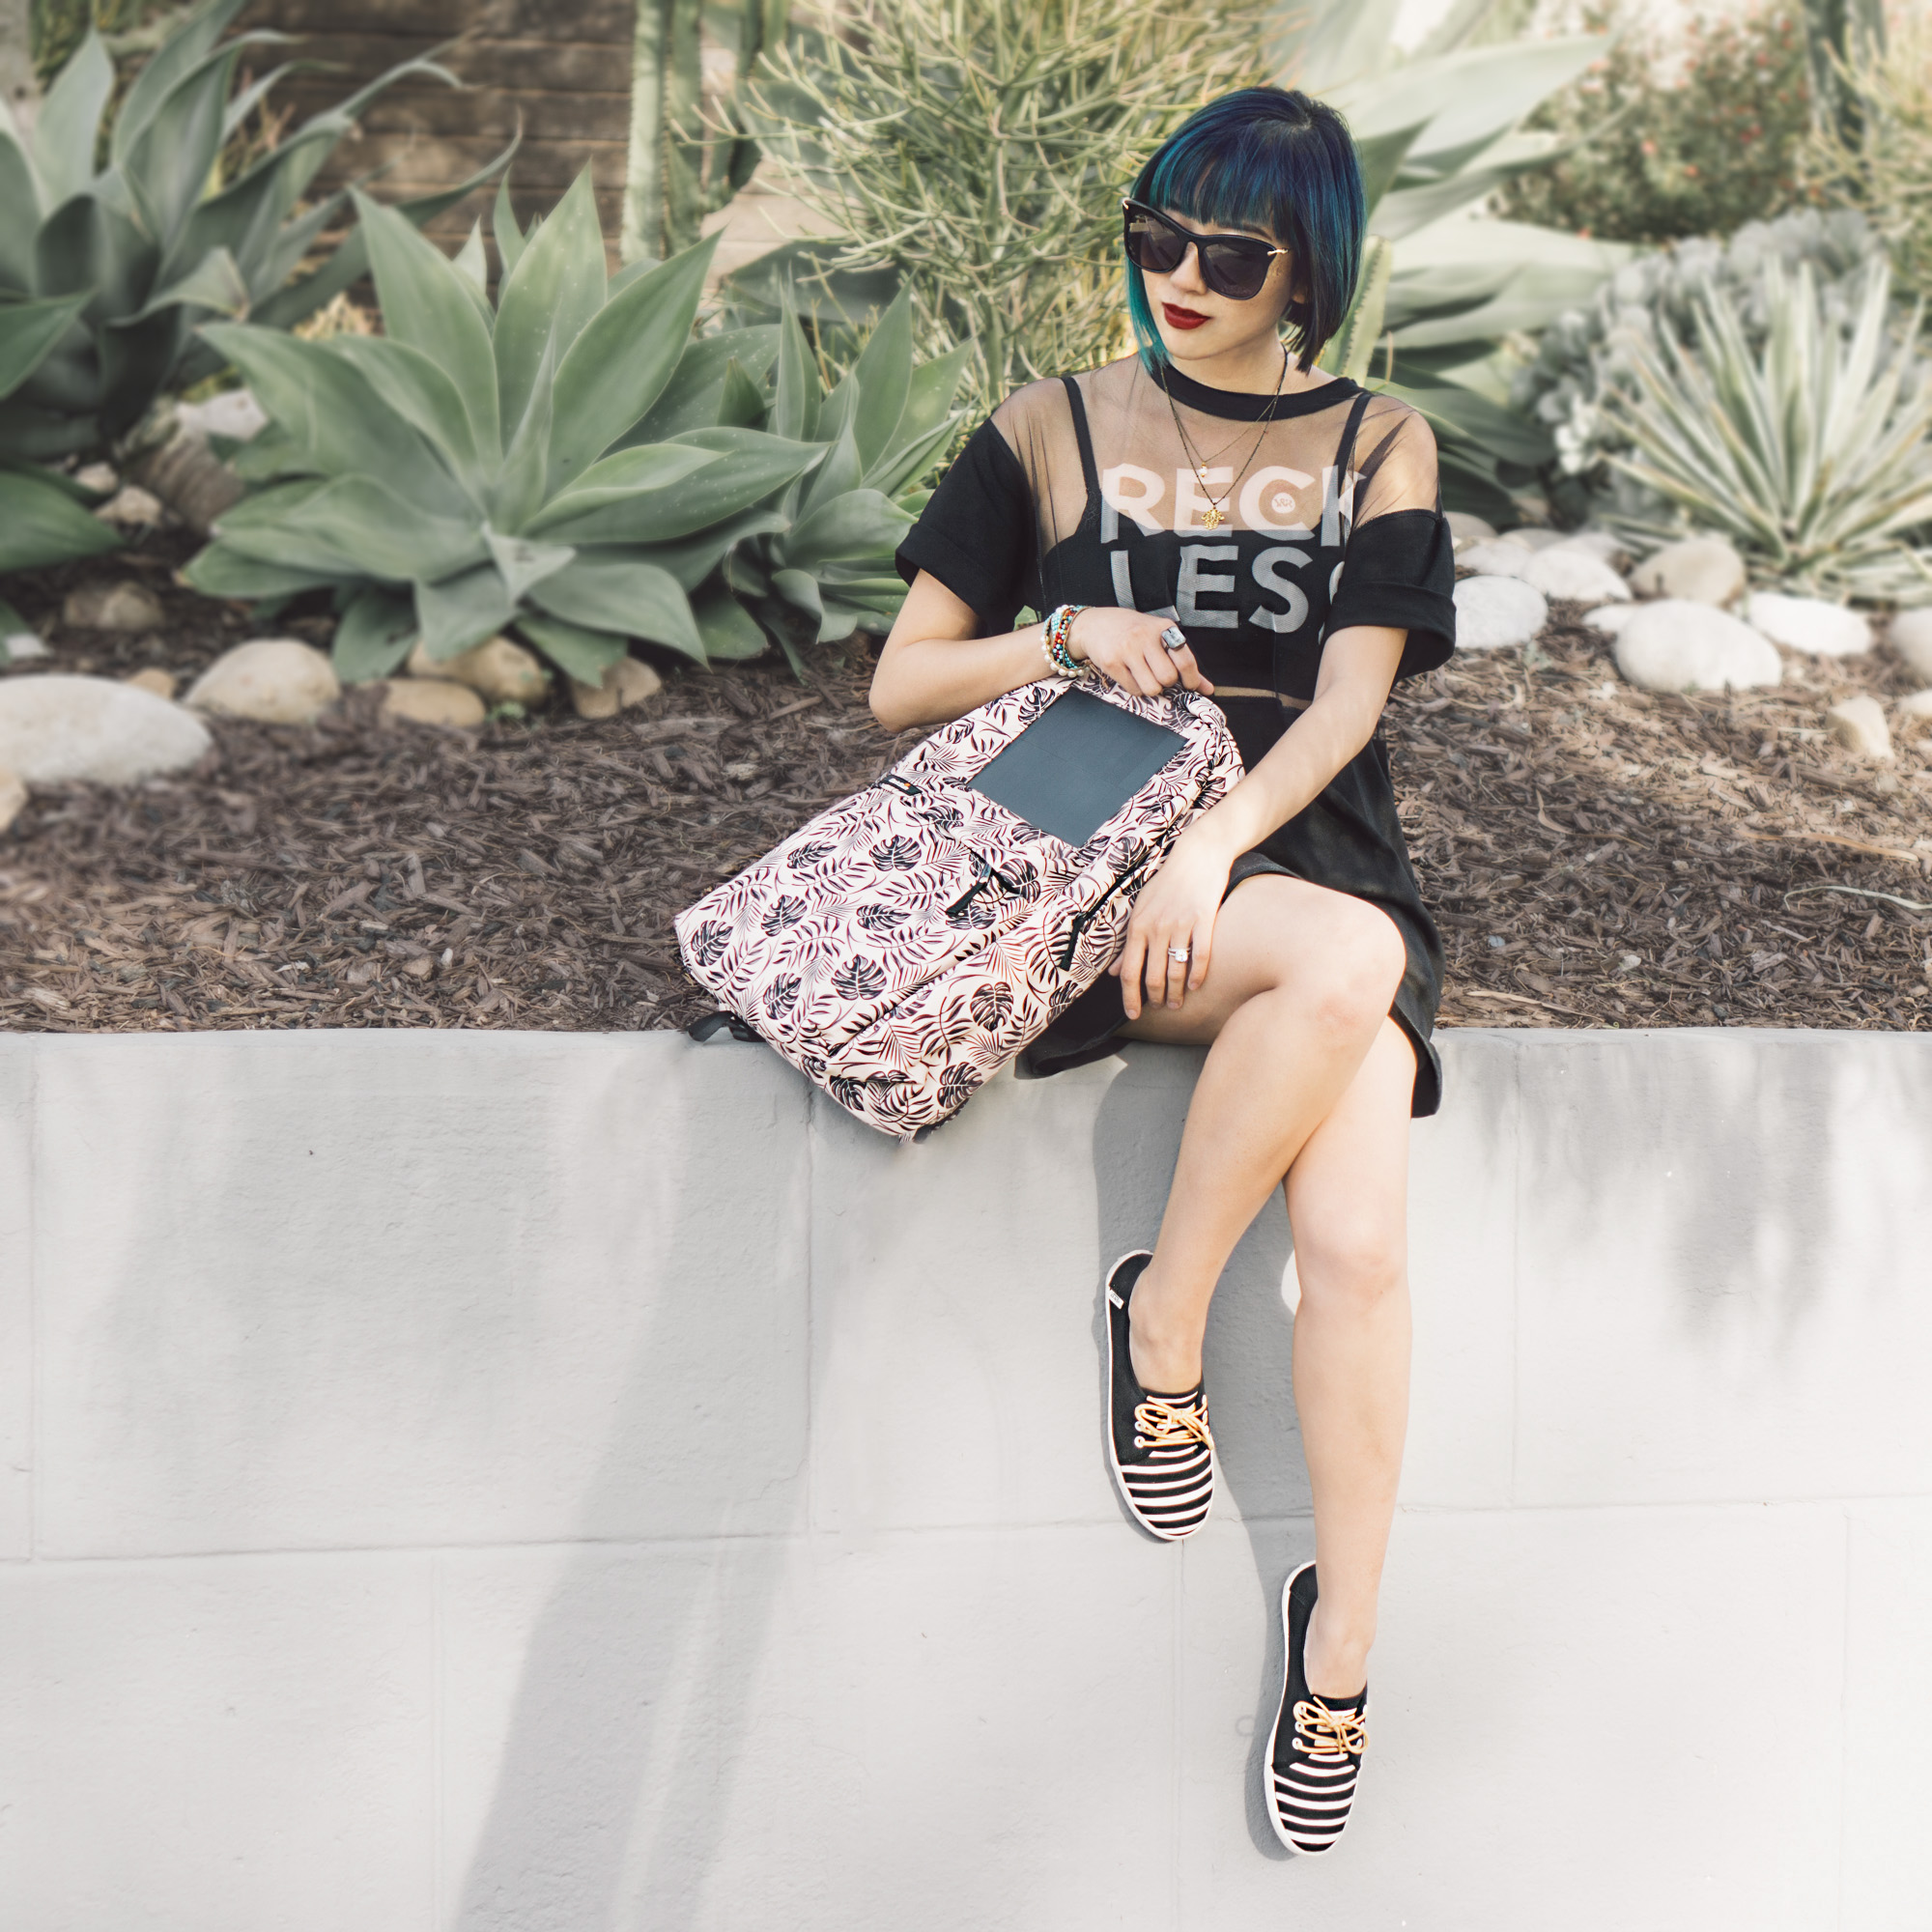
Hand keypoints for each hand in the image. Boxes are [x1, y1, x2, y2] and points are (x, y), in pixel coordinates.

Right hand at [1068, 608, 1214, 698]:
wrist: (1094, 625)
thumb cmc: (1132, 632)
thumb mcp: (1159, 638)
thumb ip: (1184, 663)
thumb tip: (1208, 689)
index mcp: (1164, 628)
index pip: (1186, 660)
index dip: (1191, 679)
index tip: (1188, 685)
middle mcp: (1145, 636)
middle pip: (1168, 678)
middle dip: (1166, 683)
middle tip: (1158, 675)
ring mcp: (1127, 649)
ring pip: (1151, 688)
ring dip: (1150, 688)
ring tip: (1144, 675)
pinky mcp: (1111, 662)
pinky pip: (1133, 689)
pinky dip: (1135, 688)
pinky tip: (1130, 675)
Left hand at [1112, 824, 1234, 1018]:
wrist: (1197, 855)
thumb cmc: (1167, 883)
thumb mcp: (1141, 909)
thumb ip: (1128, 942)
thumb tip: (1114, 972)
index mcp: (1137, 926)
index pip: (1129, 972)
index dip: (1130, 998)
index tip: (1134, 1015)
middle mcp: (1156, 927)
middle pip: (1152, 976)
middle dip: (1156, 998)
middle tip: (1162, 1008)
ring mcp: (1180, 924)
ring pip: (1176, 971)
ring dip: (1177, 992)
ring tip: (1178, 1003)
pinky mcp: (1203, 920)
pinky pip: (1201, 956)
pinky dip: (1198, 975)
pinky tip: (1197, 986)